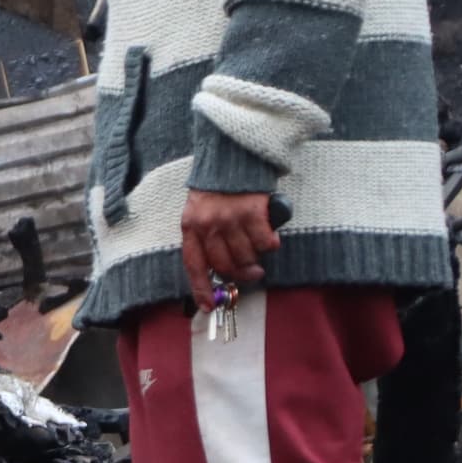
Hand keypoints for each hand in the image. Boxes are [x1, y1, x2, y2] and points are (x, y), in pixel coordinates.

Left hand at [181, 190, 278, 309]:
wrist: (232, 156)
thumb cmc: (217, 189)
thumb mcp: (200, 212)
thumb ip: (206, 237)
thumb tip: (220, 271)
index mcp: (190, 226)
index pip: (194, 265)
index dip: (201, 288)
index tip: (209, 306)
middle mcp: (208, 225)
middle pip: (224, 265)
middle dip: (240, 275)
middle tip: (252, 273)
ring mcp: (230, 219)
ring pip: (246, 257)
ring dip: (256, 259)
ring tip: (259, 253)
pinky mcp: (252, 213)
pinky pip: (264, 242)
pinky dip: (270, 244)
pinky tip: (270, 237)